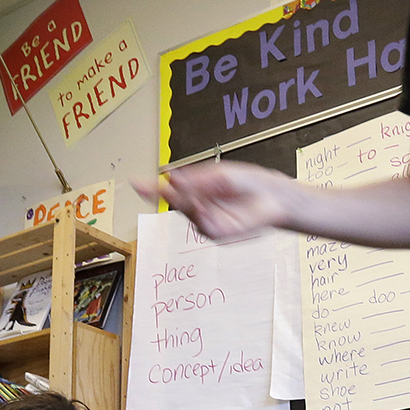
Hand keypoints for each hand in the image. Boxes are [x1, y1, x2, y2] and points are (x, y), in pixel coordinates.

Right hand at [133, 162, 295, 241]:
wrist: (273, 197)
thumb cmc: (249, 184)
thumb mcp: (218, 176)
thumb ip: (192, 180)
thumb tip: (168, 178)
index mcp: (198, 192)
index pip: (171, 192)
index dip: (153, 189)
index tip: (136, 182)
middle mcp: (200, 209)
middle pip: (176, 202)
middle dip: (174, 193)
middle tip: (175, 183)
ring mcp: (207, 222)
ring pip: (188, 212)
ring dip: (193, 201)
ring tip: (209, 193)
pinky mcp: (217, 233)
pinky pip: (202, 222)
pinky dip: (203, 212)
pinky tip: (211, 205)